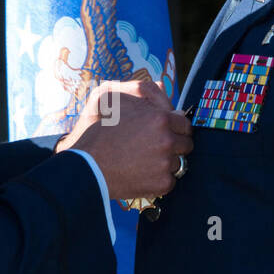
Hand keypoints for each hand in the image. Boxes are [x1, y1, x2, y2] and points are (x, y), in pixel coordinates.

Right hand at [58, 79, 190, 201]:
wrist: (87, 166)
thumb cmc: (99, 132)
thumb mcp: (117, 101)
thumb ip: (145, 94)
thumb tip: (164, 89)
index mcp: (161, 119)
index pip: (185, 124)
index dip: (176, 128)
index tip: (168, 133)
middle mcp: (167, 141)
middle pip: (186, 145)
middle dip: (174, 146)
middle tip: (156, 148)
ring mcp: (165, 163)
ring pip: (179, 163)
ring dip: (167, 163)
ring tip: (145, 162)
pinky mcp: (162, 184)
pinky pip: (171, 181)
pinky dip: (159, 180)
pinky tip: (144, 174)